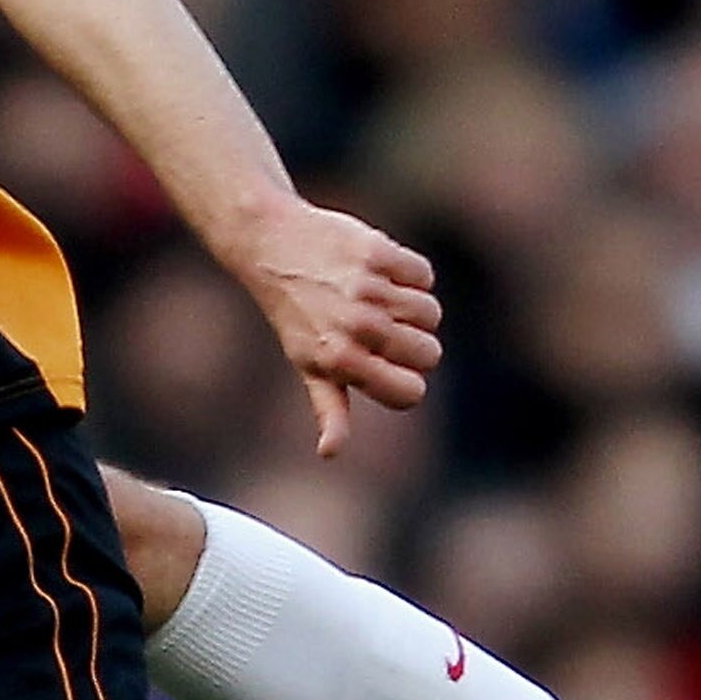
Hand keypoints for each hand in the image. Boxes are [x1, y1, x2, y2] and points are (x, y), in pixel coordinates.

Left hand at [231, 193, 442, 458]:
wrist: (269, 246)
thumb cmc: (295, 314)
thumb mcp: (306, 363)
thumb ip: (328, 408)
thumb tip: (330, 452)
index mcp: (340, 361)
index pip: (410, 392)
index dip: (408, 382)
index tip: (389, 366)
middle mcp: (355, 327)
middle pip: (429, 354)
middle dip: (414, 345)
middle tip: (382, 330)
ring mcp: (368, 290)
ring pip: (431, 313)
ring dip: (414, 308)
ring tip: (380, 300)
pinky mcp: (377, 253)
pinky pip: (423, 275)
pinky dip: (409, 275)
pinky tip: (380, 273)